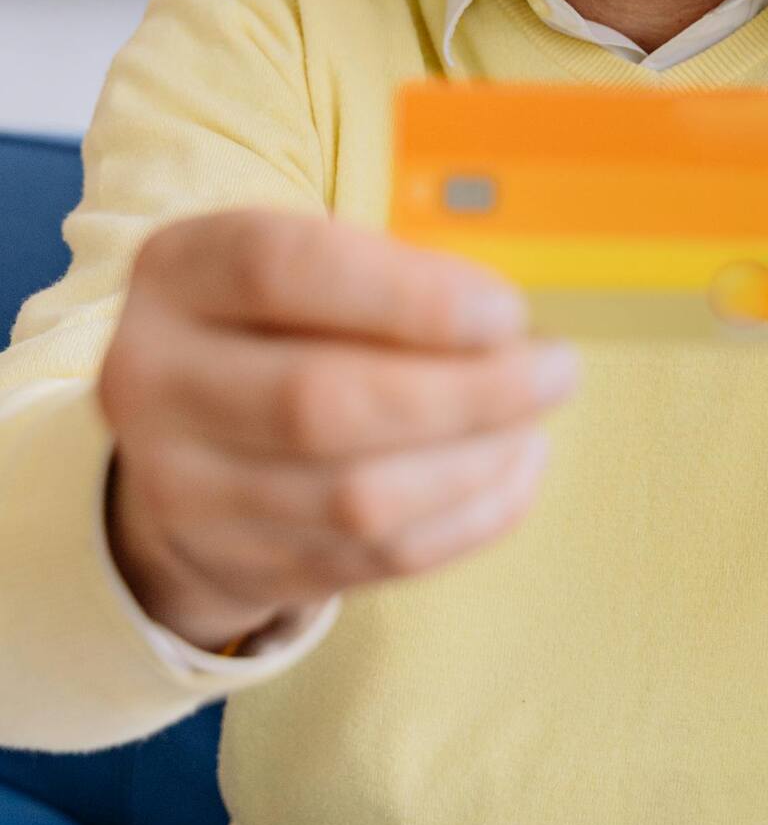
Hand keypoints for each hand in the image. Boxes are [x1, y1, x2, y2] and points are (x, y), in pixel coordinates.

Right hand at [97, 210, 579, 653]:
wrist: (180, 438)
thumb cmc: (279, 319)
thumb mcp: (300, 261)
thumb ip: (383, 273)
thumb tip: (506, 322)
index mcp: (178, 273)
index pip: (281, 272)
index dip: (407, 294)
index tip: (507, 309)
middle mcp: (156, 381)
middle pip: (321, 403)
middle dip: (465, 393)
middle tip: (555, 370)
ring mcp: (184, 488)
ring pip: (353, 499)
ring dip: (473, 464)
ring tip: (535, 423)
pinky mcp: (235, 564)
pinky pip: (370, 559)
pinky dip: (463, 521)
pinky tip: (513, 474)